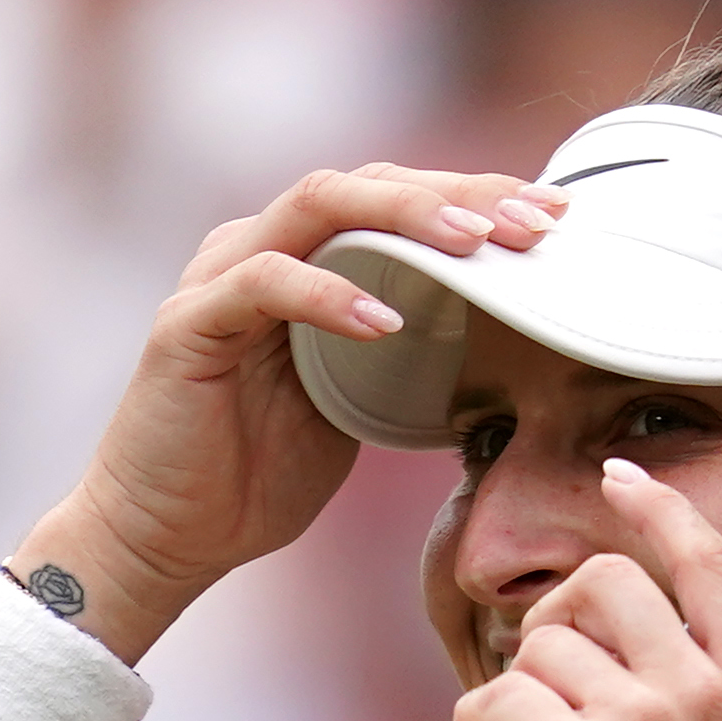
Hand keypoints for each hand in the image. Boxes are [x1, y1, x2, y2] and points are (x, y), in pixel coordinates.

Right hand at [32, 165, 564, 660]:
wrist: (167, 536)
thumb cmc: (258, 474)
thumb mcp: (362, 405)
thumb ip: (410, 355)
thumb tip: (504, 338)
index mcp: (306, 259)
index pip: (399, 200)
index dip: (479, 198)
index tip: (554, 219)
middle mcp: (261, 248)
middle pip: (370, 183)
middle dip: (461, 195)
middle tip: (534, 222)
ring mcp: (221, 278)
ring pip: (321, 206)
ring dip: (406, 219)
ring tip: (474, 244)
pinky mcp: (189, 324)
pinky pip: (265, 282)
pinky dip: (329, 295)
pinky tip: (386, 322)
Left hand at [478, 460, 721, 720]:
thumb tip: (666, 655)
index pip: (713, 565)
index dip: (659, 510)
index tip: (621, 478)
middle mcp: (706, 699)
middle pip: (608, 586)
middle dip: (557, 620)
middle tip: (541, 676)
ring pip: (542, 647)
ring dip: (513, 689)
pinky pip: (497, 698)